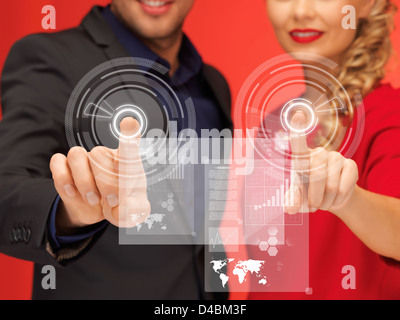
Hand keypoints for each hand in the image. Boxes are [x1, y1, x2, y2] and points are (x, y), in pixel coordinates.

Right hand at [50, 117, 149, 233]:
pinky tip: (73, 193)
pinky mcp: (65, 168)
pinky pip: (57, 162)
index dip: (129, 133)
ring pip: (77, 154)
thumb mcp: (133, 211)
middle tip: (112, 201)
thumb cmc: (119, 205)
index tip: (130, 123)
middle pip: (99, 154)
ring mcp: (83, 160)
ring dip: (84, 180)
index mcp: (125, 162)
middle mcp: (104, 156)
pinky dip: (63, 178)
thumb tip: (125, 207)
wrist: (98, 212)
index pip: (128, 143)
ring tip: (93, 199)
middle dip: (105, 182)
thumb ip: (135, 209)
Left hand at [284, 111, 358, 214]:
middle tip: (313, 206)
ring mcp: (336, 157)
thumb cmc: (308, 194)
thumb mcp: (298, 199)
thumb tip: (290, 207)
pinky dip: (338, 199)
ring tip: (323, 202)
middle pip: (316, 174)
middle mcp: (319, 153)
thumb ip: (292, 201)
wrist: (331, 199)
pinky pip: (344, 187)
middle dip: (313, 196)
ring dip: (325, 200)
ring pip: (330, 185)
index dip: (298, 129)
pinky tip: (335, 198)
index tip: (297, 114)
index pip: (298, 143)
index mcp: (302, 157)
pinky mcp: (351, 165)